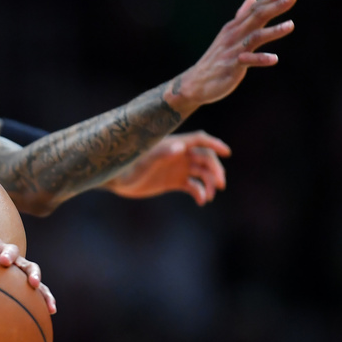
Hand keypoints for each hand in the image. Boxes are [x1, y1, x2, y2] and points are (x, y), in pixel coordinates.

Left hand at [0, 231, 55, 313]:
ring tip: (32, 283)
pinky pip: (43, 290)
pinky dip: (48, 297)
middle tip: (4, 262)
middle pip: (13, 251)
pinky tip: (51, 309)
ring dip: (33, 274)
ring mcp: (23, 270)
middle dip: (9, 255)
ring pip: (32, 267)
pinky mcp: (33, 286)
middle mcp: (11, 256)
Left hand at [106, 130, 231, 204]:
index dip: (214, 144)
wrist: (115, 180)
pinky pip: (193, 186)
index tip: (226, 153)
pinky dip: (200, 193)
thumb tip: (180, 147)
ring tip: (208, 197)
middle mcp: (179, 155)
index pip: (199, 140)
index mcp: (173, 144)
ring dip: (209, 183)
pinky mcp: (174, 182)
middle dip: (215, 170)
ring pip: (202, 173)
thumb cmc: (127, 167)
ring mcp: (177, 168)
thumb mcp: (144, 162)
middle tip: (219, 184)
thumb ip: (162, 154)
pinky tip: (201, 201)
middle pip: (205, 158)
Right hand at [172, 0, 295, 110]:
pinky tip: (274, 59)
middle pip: (256, 17)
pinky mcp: (231, 66)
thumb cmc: (215, 59)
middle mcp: (233, 35)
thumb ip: (242, 17)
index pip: (254, 9)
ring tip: (291, 25)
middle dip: (274, 7)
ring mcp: (232, 51)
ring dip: (272, 31)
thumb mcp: (228, 34)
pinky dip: (260, 59)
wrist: (195, 83)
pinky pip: (247, 61)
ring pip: (254, 37)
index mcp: (233, 27)